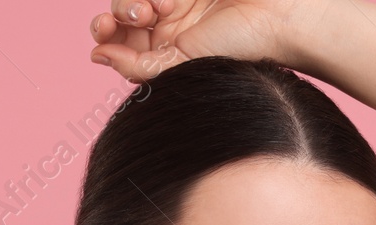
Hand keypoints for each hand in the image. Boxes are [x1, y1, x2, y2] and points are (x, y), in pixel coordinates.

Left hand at [88, 0, 316, 81]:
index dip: (105, 32)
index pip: (119, 41)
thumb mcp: (183, 66)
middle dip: (118, 12)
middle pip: (120, 13)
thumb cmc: (240, 50)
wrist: (279, 18)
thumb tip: (97, 55)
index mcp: (166, 53)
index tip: (106, 32)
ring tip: (161, 4)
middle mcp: (169, 25)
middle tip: (140, 15)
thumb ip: (138, 67)